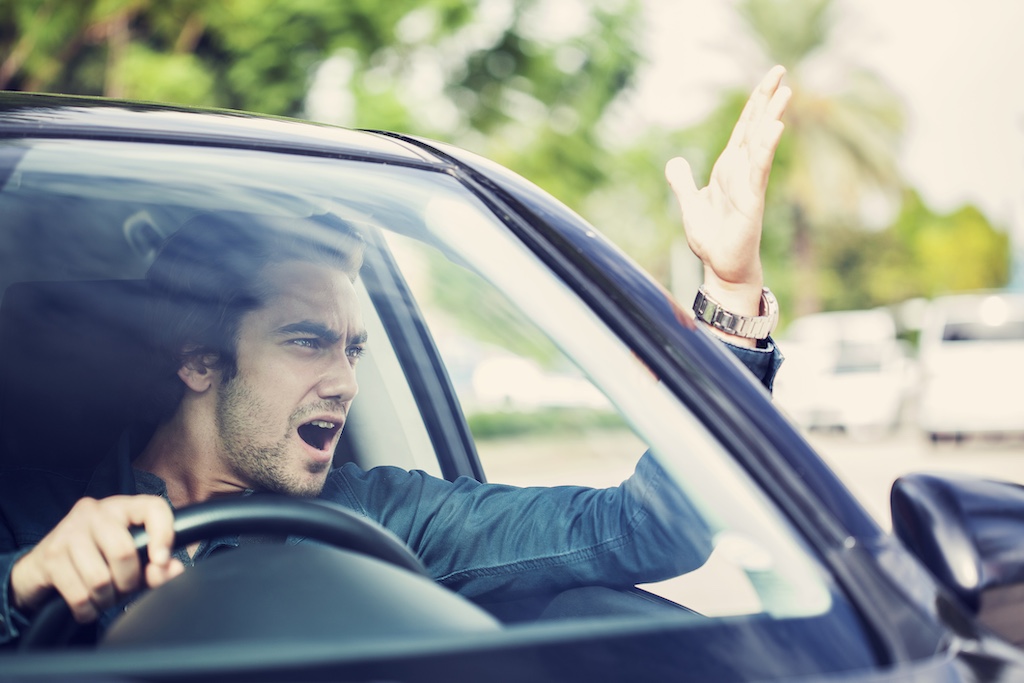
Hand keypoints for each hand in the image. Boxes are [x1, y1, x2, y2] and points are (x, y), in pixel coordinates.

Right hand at [10, 495, 183, 622]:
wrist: (40, 569)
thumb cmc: (95, 561)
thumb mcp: (130, 561)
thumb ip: (156, 566)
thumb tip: (173, 570)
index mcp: (121, 507)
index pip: (153, 508)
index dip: (164, 534)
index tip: (163, 561)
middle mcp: (94, 512)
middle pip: (124, 552)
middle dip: (129, 582)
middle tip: (125, 590)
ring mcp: (69, 531)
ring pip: (101, 579)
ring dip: (106, 599)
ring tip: (105, 597)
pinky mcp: (50, 556)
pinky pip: (79, 595)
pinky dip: (88, 610)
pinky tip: (87, 606)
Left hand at [665, 65, 789, 335]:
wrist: (722, 269)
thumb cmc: (712, 239)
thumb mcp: (690, 204)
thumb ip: (682, 182)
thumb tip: (674, 161)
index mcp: (728, 169)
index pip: (743, 130)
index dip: (754, 104)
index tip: (768, 79)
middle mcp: (741, 173)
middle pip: (755, 129)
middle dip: (767, 101)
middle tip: (781, 72)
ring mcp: (749, 185)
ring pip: (760, 145)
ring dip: (771, 118)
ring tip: (785, 93)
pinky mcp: (751, 202)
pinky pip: (757, 170)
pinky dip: (764, 149)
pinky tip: (774, 129)